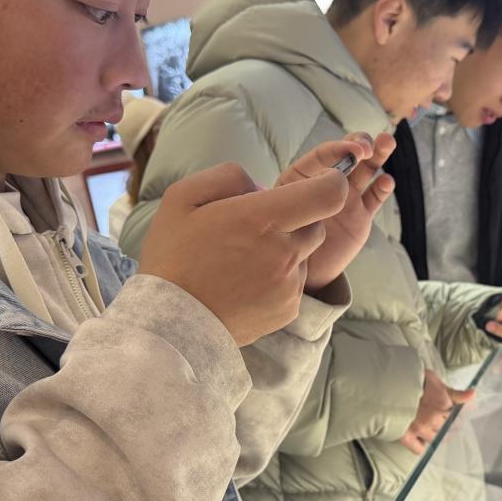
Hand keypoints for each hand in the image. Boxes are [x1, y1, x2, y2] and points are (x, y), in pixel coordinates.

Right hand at [139, 162, 348, 345]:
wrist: (169, 323)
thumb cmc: (173, 256)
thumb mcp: (183, 197)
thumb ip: (230, 177)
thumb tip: (263, 187)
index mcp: (261, 219)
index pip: (329, 194)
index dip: (332, 183)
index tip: (321, 183)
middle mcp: (284, 252)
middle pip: (318, 223)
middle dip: (297, 219)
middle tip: (257, 229)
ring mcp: (289, 284)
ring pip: (305, 254)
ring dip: (286, 250)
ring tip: (245, 261)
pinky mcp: (289, 309)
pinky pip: (296, 283)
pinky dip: (280, 278)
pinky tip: (247, 283)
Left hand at [277, 132, 395, 291]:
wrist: (302, 273)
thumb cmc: (288, 243)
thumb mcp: (287, 218)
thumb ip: (305, 202)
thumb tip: (324, 186)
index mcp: (304, 176)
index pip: (323, 154)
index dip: (340, 148)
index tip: (354, 150)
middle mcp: (328, 182)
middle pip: (348, 154)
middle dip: (360, 143)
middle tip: (368, 146)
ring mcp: (347, 197)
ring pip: (366, 170)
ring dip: (378, 154)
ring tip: (387, 142)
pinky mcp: (362, 215)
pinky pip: (375, 197)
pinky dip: (382, 187)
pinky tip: (386, 181)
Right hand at [400, 369, 472, 454]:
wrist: (389, 383)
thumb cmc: (413, 380)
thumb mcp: (436, 382)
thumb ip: (456, 393)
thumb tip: (473, 394)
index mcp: (443, 405)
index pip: (455, 418)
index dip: (452, 417)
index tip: (450, 416)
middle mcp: (433, 419)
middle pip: (444, 428)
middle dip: (441, 424)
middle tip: (433, 417)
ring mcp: (419, 429)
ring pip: (433, 438)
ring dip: (432, 434)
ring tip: (425, 425)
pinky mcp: (405, 435)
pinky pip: (418, 449)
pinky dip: (420, 445)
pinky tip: (418, 439)